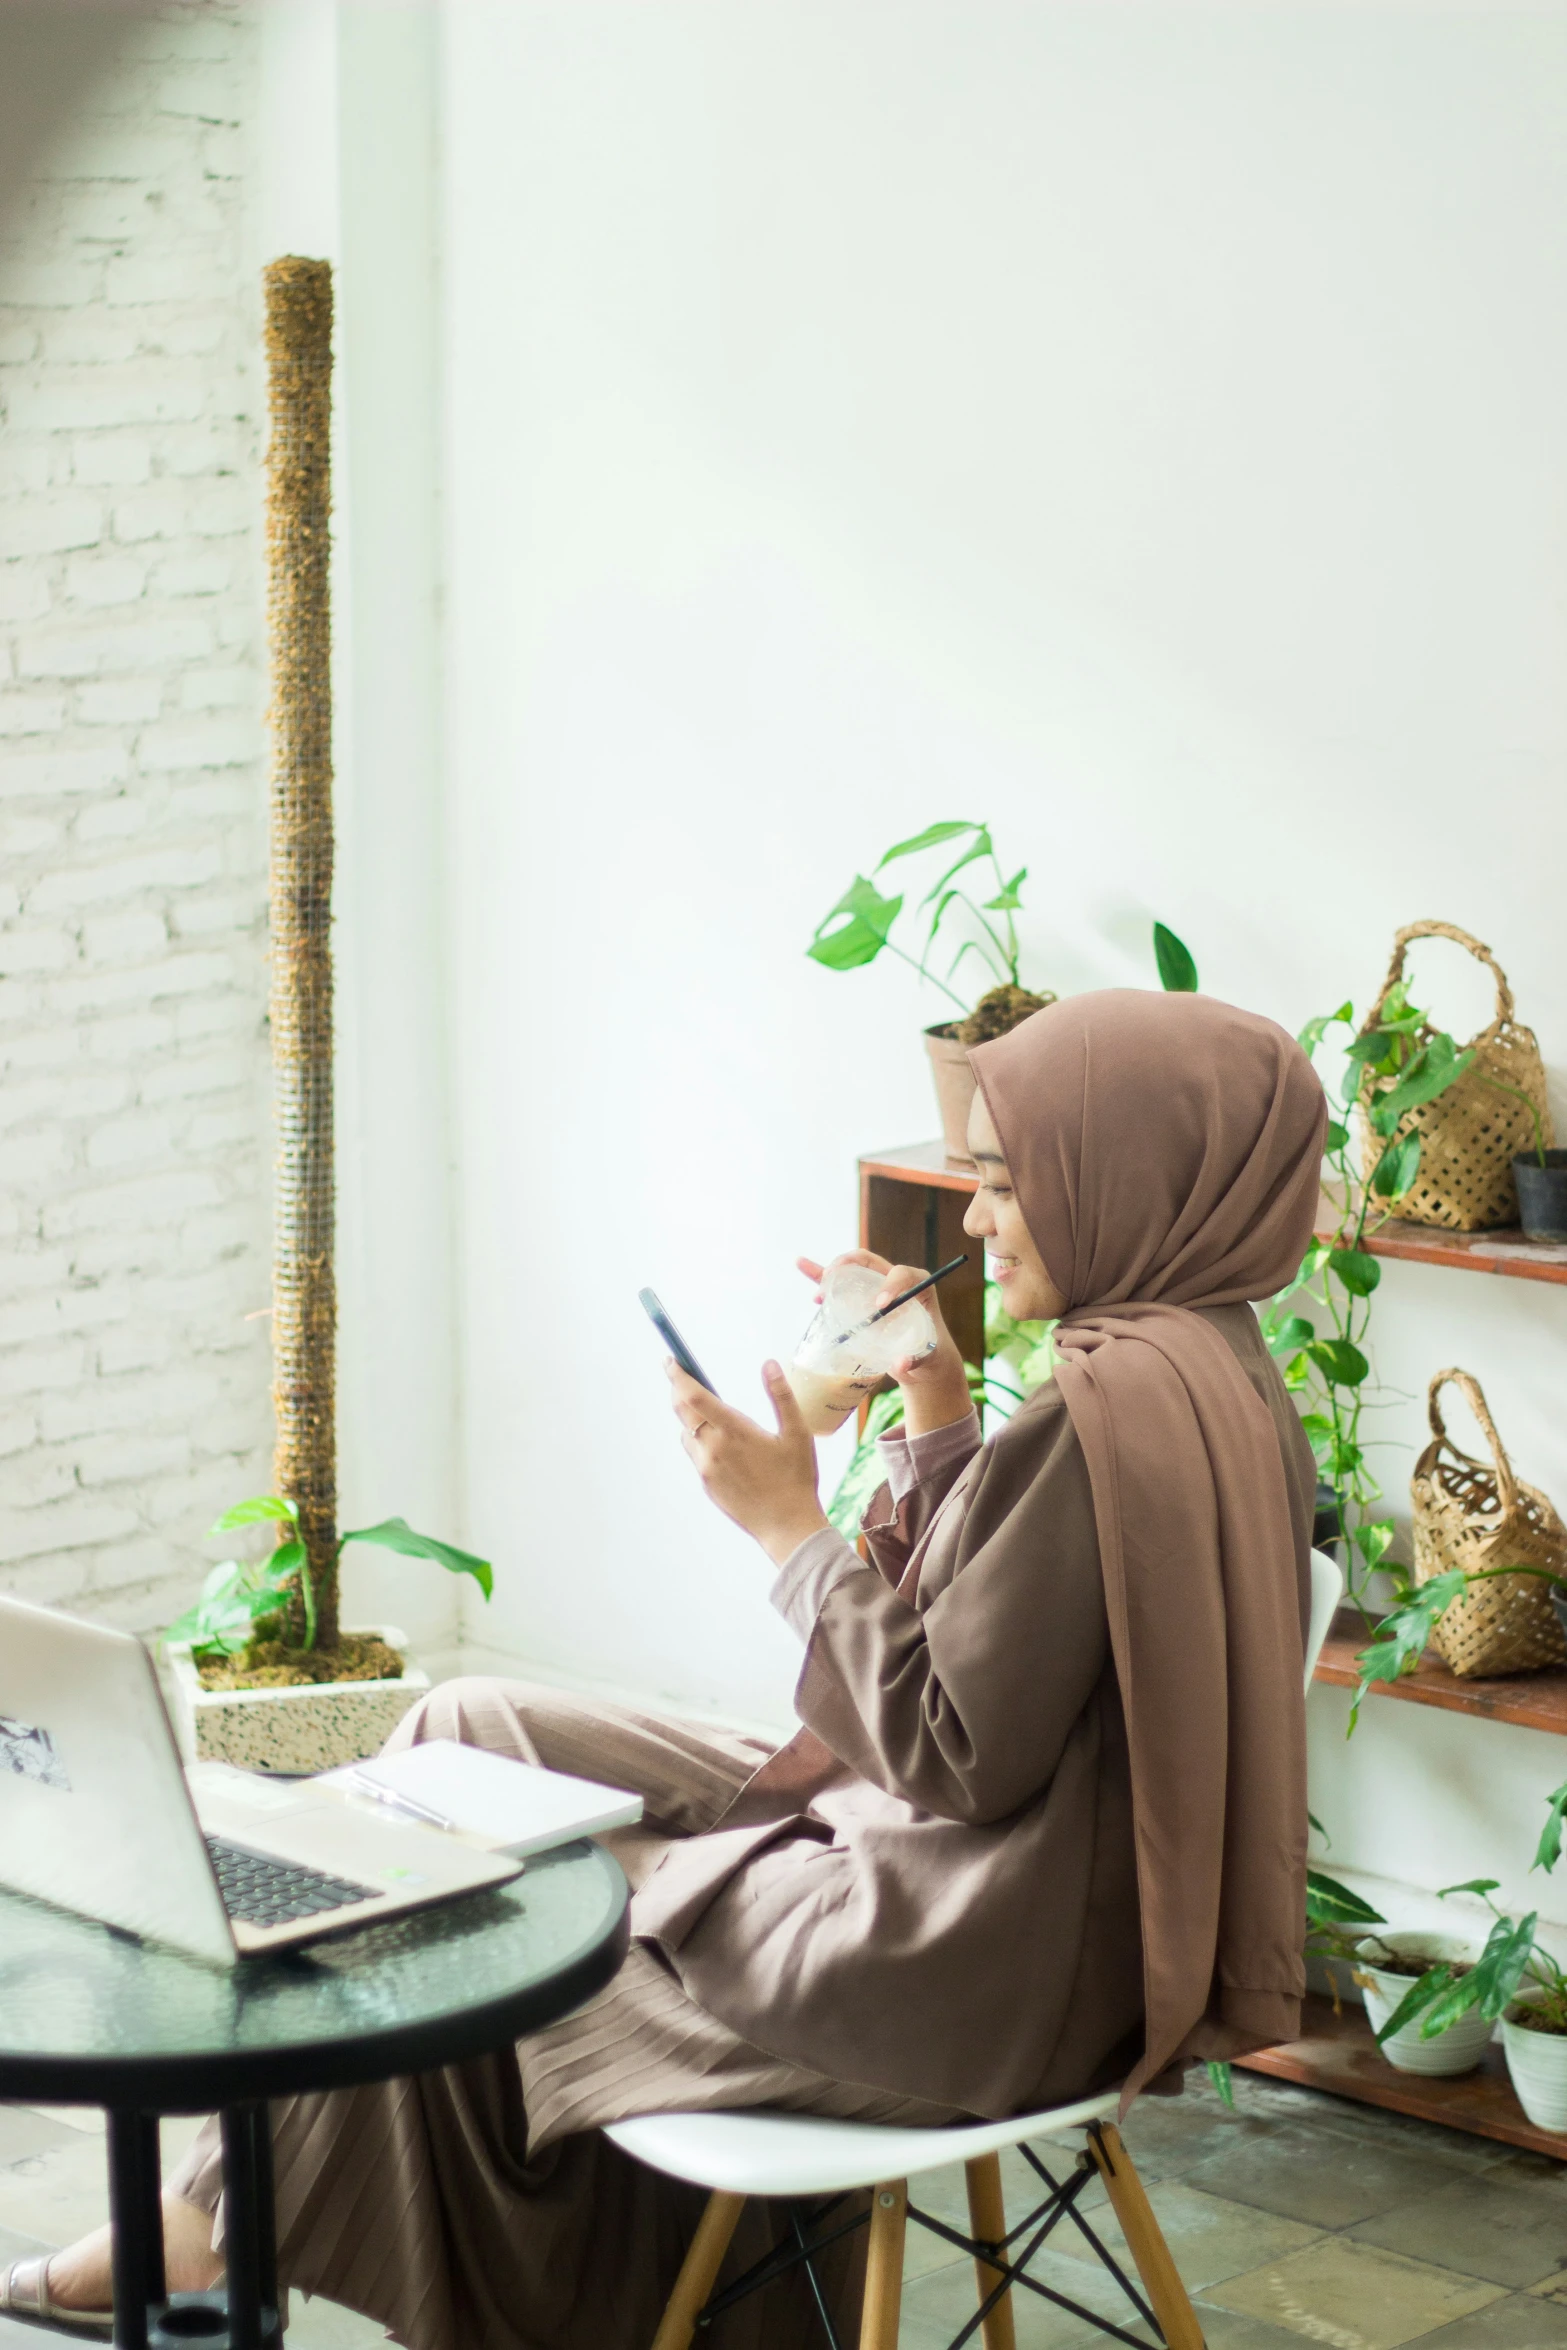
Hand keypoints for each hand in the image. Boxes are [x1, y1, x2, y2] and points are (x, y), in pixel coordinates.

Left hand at [667, 1360, 827, 1566]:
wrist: (787, 1527)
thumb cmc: (797, 1479)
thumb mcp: (797, 1433)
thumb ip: (781, 1395)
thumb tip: (768, 1364)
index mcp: (733, 1431)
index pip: (693, 1396)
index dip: (677, 1376)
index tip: (670, 1361)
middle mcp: (713, 1449)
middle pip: (682, 1411)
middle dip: (679, 1391)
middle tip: (684, 1377)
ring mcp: (707, 1469)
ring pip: (688, 1434)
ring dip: (692, 1420)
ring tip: (713, 1416)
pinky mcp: (707, 1485)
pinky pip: (697, 1456)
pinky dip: (702, 1443)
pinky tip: (725, 1448)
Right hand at [796, 1251, 974, 1437]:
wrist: (922, 1359)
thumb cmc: (929, 1353)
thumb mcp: (927, 1356)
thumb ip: (916, 1358)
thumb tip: (902, 1362)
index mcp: (918, 1286)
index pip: (903, 1274)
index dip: (891, 1284)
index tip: (880, 1305)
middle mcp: (894, 1280)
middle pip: (868, 1261)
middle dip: (848, 1266)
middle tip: (834, 1284)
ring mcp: (874, 1286)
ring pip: (851, 1268)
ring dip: (830, 1273)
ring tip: (819, 1292)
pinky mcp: (859, 1297)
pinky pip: (838, 1283)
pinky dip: (818, 1274)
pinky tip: (801, 1263)